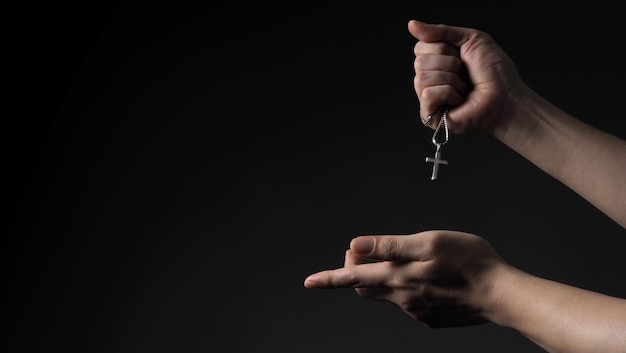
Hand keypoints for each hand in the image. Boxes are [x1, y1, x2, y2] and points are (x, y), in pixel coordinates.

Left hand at [304, 230, 507, 327]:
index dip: (329, 278)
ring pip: (387, 295)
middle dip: (356, 272)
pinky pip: (408, 304)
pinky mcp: (431, 317)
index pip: (352, 278)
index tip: (310, 281)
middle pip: (366, 287)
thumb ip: (388, 246)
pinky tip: (425, 280)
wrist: (501, 295)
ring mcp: (416, 311)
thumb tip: (355, 246)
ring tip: (398, 262)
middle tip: (359, 255)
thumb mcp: (427, 242)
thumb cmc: (468, 261)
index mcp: (396, 276)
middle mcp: (402, 298)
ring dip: (382, 280)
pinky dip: (405, 290)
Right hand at [409, 20, 525, 134]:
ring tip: (464, 88)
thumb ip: (440, 31)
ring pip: (422, 77)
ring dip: (451, 79)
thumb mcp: (470, 39)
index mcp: (436, 61)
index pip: (420, 47)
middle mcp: (430, 79)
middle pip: (420, 61)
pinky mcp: (430, 116)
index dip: (443, 48)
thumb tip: (411, 24)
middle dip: (449, 64)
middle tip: (465, 74)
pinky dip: (449, 93)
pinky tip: (459, 100)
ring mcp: (428, 99)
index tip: (462, 57)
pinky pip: (428, 94)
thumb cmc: (494, 72)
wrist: (506, 97)